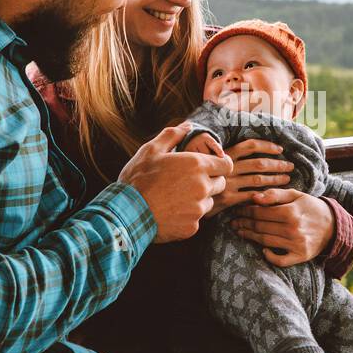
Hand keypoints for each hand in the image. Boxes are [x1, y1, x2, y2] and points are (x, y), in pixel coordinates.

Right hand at [118, 122, 232, 242]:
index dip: (220, 164)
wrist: (126, 212)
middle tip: (188, 182)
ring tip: (176, 198)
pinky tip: (170, 212)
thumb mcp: (151, 150)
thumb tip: (187, 125)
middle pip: (221, 184)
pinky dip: (187, 216)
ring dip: (199, 200)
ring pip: (209, 202)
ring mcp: (198, 209)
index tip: (211, 166)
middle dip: (210, 181)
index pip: (227, 165)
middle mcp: (202, 187)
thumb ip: (173, 136)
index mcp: (196, 165)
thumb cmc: (138, 178)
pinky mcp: (192, 227)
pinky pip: (196, 220)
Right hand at [203, 138, 293, 217]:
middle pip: (259, 163)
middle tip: (290, 166)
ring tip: (286, 179)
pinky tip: (273, 195)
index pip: (250, 145)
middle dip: (278, 164)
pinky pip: (252, 196)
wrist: (180, 195)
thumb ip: (221, 152)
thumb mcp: (205, 159)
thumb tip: (240, 146)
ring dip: (275, 179)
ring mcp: (228, 184)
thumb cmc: (196, 175)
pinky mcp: (228, 200)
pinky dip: (264, 195)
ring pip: (258, 180)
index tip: (280, 150)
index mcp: (224, 155)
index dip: (267, 146)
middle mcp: (227, 168)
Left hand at [228, 188, 335, 266]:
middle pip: (260, 227)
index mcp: (290, 212)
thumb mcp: (296, 195)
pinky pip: (280, 260)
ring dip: (249, 237)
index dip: (245, 211)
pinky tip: (263, 250)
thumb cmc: (311, 207)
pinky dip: (270, 256)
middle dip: (244, 223)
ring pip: (265, 241)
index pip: (260, 212)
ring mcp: (296, 244)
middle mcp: (293, 229)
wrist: (333, 225)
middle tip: (233, 222)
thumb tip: (254, 198)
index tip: (237, 210)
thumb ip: (274, 194)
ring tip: (240, 232)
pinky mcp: (300, 256)